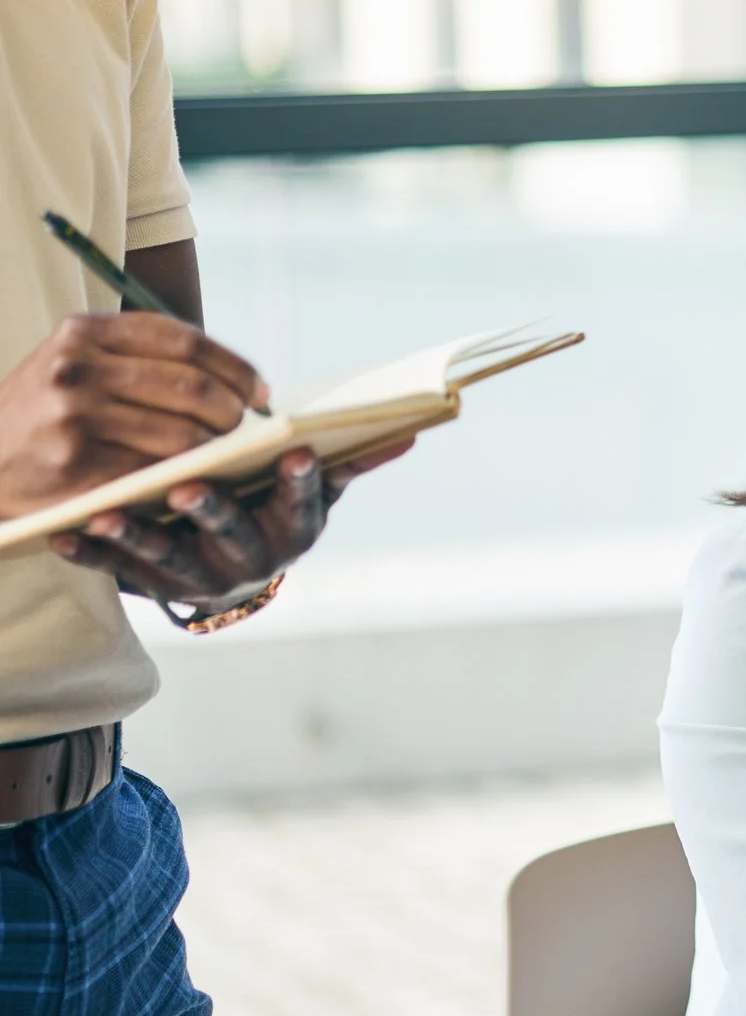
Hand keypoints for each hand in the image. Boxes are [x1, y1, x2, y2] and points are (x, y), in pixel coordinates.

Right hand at [0, 312, 266, 517]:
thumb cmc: (45, 410)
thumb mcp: (77, 362)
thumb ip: (142, 357)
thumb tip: (235, 378)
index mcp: (85, 332)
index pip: (185, 340)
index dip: (233, 366)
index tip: (260, 391)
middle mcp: (78, 368)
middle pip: (191, 387)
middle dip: (231, 412)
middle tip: (243, 428)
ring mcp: (75, 417)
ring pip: (181, 435)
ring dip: (214, 449)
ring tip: (221, 454)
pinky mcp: (76, 465)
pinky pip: (154, 472)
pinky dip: (183, 477)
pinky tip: (192, 479)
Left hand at [48, 439, 410, 607]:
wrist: (228, 575)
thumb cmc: (271, 512)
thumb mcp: (313, 493)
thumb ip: (348, 462)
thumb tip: (409, 430)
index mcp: (293, 530)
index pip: (303, 505)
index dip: (298, 482)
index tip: (295, 453)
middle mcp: (251, 561)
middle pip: (233, 536)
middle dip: (212, 512)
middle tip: (188, 488)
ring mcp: (201, 577)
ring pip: (171, 559)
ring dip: (141, 537)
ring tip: (111, 512)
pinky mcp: (154, 585)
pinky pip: (119, 571)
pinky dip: (93, 553)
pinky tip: (65, 533)